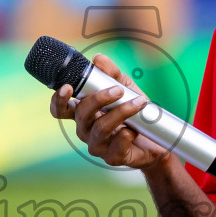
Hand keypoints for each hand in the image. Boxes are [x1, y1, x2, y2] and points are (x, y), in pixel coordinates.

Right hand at [48, 54, 171, 170]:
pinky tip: (134, 130)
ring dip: (120, 113)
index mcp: (83, 113)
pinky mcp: (113, 158)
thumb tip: (98, 59)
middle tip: (118, 90)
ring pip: (100, 129)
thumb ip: (111, 73)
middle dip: (99, 99)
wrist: (157, 140)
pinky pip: (115, 148)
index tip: (67, 87)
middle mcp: (86, 129)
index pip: (60, 109)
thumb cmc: (135, 113)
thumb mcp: (126, 88)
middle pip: (81, 114)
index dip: (58, 100)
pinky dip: (126, 136)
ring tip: (138, 103)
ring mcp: (98, 145)